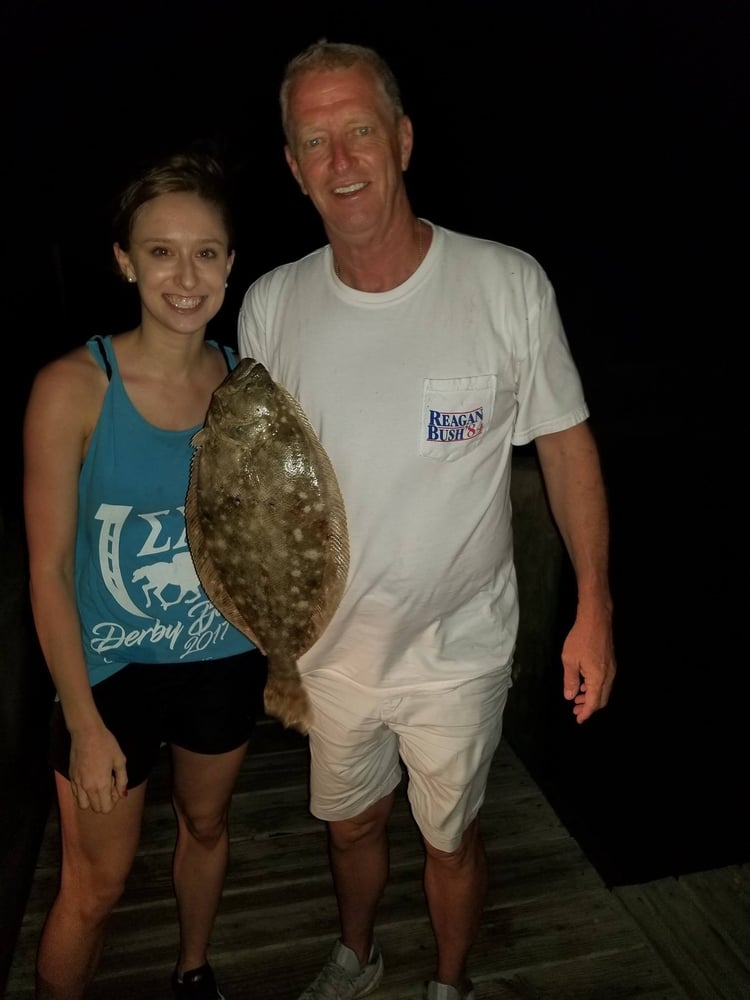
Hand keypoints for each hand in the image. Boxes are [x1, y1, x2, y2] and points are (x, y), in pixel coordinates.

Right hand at [68, 726, 128, 812]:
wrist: (87, 733)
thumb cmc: (106, 744)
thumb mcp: (120, 760)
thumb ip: (122, 780)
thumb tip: (122, 794)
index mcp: (101, 784)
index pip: (105, 808)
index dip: (113, 802)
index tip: (115, 789)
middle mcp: (88, 788)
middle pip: (95, 808)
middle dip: (104, 801)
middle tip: (109, 786)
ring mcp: (77, 783)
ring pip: (83, 805)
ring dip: (92, 800)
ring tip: (98, 785)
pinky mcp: (71, 778)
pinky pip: (76, 795)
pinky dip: (83, 794)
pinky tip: (90, 780)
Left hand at [561, 603, 615, 723]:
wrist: (596, 619)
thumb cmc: (580, 638)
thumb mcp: (569, 660)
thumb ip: (570, 680)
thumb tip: (570, 697)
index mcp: (598, 677)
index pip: (594, 702)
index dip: (586, 713)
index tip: (578, 719)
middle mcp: (608, 676)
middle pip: (602, 699)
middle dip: (589, 707)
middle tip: (575, 710)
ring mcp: (611, 669)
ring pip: (604, 690)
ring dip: (592, 697)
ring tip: (577, 698)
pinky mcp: (611, 662)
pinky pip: (605, 681)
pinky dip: (595, 687)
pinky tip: (584, 684)